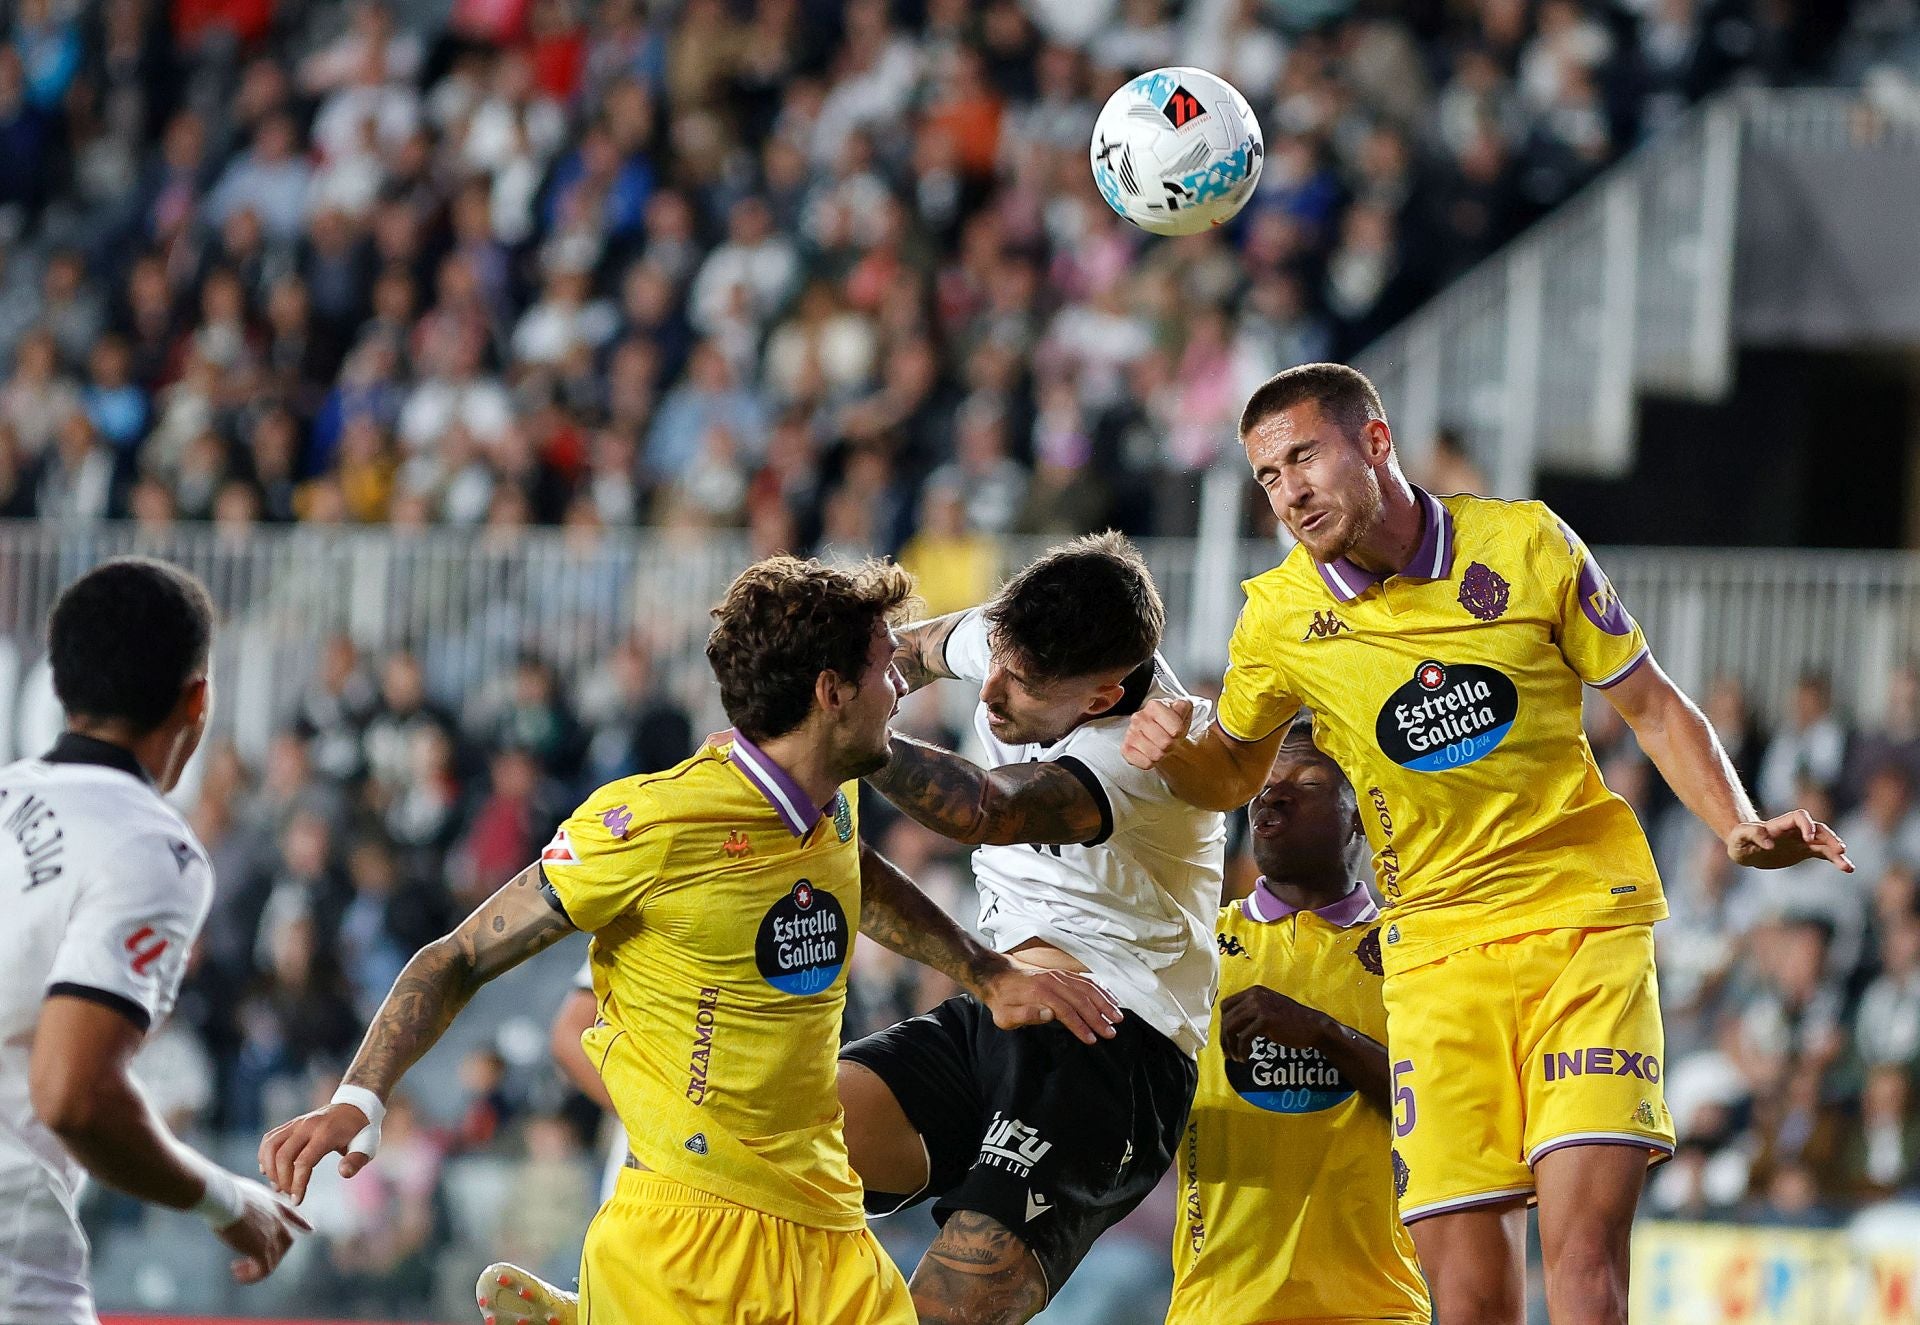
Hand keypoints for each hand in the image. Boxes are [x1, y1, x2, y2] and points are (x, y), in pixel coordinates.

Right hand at [214, 1177, 311, 1283]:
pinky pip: (263, 1270)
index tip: (309, 1229)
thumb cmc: (228, 1193)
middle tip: (251, 1259)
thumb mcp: (247, 1191)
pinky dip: (252, 1275)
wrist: (225, 1199)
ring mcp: (271, 1236)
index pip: (294, 1216)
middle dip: (272, 1253)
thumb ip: (253, 1201)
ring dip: (256, 1268)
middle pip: (285, 1243)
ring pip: (273, 1260)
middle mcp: (278, 1222)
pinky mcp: (260, 1250)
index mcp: (275, 1205)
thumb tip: (243, 1203)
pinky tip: (237, 1273)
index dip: (302, 1224)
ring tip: (238, 1269)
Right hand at [258, 1102, 377, 1204]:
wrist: (355, 1105)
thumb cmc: (362, 1130)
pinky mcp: (291, 1124)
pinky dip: (265, 1156)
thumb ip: (357, 1160)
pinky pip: (270, 1139)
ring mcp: (297, 1123)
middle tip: (289, 1194)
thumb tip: (343, 1173)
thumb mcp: (368, 1144)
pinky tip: (269, 1170)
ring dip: (270, 1168)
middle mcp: (307, 1125)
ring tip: (278, 1185)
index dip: (297, 1184)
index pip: (303, 1161)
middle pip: (283, 1155)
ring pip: (271, 1145)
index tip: (297, 1201)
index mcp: (326, 1133)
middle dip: (282, 1180)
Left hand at [977, 960, 1123, 1044]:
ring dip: (1104, 1002)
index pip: (1066, 1011)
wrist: (996, 976)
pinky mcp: (1062, 974)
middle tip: (1111, 1033)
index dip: (1080, 1026)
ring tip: (1117, 1017)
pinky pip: (1085, 980)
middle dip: (1099, 1017)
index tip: (1092, 1039)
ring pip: (1087, 988)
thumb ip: (1026, 1015)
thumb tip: (1049, 1014)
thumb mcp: (1004, 1015)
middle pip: (1082, 1000)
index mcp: (1040, 993)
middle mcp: (1053, 981)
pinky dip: (1100, 989)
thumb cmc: (1001, 1001)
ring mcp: (1059, 976)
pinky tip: (1110, 998)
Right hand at [1122, 697, 1193, 770]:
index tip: (1177, 732)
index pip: (1176, 729)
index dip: (1180, 734)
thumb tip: (1179, 706)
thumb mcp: (1182, 712)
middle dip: (1171, 746)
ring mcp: (1130, 733)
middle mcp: (1139, 717)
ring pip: (1155, 755)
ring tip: (1160, 748)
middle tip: (1169, 742)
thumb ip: (1183, 707)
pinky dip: (1151, 763)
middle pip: (1165, 743)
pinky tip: (1150, 754)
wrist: (1161, 736)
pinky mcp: (1126, 748)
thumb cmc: (1172, 725)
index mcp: (1154, 706)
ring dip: (1161, 755)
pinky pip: (1144, 763)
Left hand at [1218, 986, 1330, 1061]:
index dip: (1222, 1023)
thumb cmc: (1290, 1022)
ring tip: (1236, 1058)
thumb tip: (1228, 1028)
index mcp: (1253, 992)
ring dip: (1231, 1046)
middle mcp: (1254, 996)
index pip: (1225, 1005)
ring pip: (1232, 1028)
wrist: (1313, 1027)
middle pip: (1226, 1018)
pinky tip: (1246, 1058)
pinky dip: (1242, 1050)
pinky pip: (1244, 1038)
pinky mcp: (1266, 1020)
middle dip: (1225, 1039)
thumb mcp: (1267, 1011)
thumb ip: (1250, 1014)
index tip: (1227, 1038)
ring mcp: (1260, 1006)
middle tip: (1229, 1054)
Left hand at [1726, 809, 1852, 871]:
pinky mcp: (1805, 851)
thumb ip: (1751, 835)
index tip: (1808, 839)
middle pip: (1818, 828)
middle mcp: (1795, 830)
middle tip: (1840, 850)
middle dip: (1829, 837)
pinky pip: (1824, 853)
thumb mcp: (1739, 838)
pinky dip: (1835, 860)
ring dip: (1836, 851)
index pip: (1799, 817)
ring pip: (1824, 842)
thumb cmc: (1740, 841)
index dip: (1806, 825)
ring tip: (1847, 866)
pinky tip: (1848, 869)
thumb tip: (1769, 844)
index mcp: (1780, 824)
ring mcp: (1802, 840)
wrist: (1745, 849)